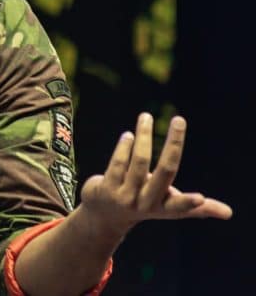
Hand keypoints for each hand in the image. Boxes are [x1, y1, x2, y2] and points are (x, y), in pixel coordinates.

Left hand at [79, 112, 232, 240]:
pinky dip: (124, 147)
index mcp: (166, 208)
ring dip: (144, 136)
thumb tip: (229, 214)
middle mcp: (147, 203)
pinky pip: (118, 163)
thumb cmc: (146, 205)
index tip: (201, 198)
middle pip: (165, 171)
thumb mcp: (170, 208)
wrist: (105, 216)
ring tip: (146, 117)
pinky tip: (129, 135)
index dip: (190, 203)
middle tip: (180, 119)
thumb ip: (196, 208)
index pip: (180, 206)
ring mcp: (125, 197)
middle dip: (174, 143)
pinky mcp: (106, 188)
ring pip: (139, 162)